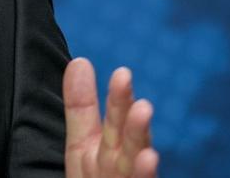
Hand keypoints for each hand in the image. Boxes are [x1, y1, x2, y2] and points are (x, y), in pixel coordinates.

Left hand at [63, 57, 158, 177]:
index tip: (122, 74)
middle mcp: (123, 165)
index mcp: (107, 149)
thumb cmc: (95, 177)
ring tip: (144, 118)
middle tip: (137, 98)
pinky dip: (144, 174)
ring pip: (133, 166)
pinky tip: (149, 159)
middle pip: (126, 142)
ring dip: (140, 143)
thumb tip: (80, 62)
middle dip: (131, 122)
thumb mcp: (82, 144)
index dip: (117, 100)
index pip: (112, 122)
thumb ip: (81, 107)